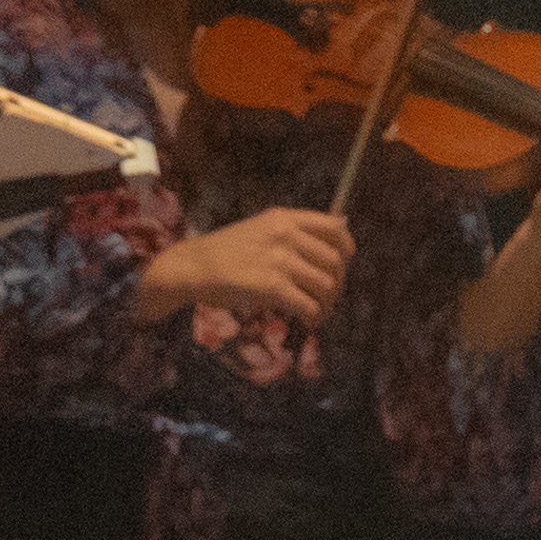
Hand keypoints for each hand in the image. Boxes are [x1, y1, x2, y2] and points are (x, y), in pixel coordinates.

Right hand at [145, 205, 351, 327]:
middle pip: (334, 260)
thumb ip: (294, 231)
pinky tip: (308, 321)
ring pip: (325, 284)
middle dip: (336, 283)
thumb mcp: (262, 228)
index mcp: (285, 218)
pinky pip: (308, 304)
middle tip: (326, 297)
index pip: (334, 226)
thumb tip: (337, 232)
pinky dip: (314, 316)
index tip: (343, 263)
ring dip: (327, 303)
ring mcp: (279, 260)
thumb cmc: (226, 250)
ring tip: (317, 312)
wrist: (194, 265)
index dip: (346, 247)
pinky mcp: (271, 286)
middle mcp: (286, 235)